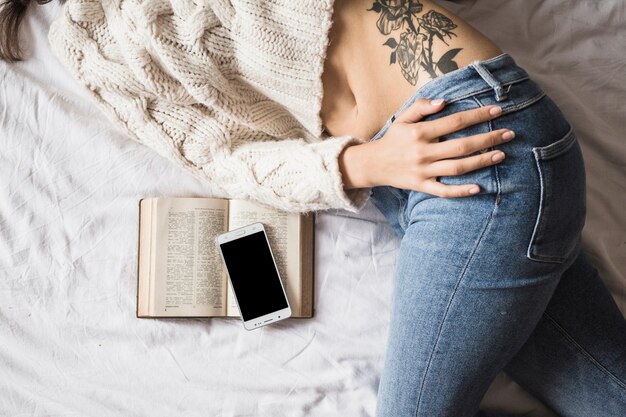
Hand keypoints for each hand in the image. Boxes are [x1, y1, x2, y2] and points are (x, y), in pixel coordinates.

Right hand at [358, 98, 513, 196]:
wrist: (373, 164)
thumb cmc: (393, 139)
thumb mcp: (402, 118)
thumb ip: (422, 107)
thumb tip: (444, 101)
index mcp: (419, 132)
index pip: (455, 121)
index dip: (478, 115)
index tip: (497, 111)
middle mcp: (422, 152)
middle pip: (462, 145)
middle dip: (488, 139)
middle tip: (509, 134)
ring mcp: (423, 171)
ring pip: (458, 167)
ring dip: (482, 161)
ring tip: (501, 154)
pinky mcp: (422, 186)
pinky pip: (444, 191)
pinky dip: (462, 191)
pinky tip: (480, 188)